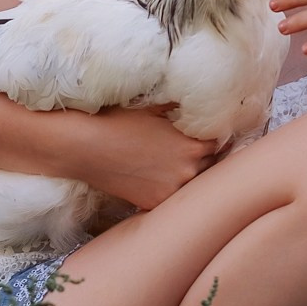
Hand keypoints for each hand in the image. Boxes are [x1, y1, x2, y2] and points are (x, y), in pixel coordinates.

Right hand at [66, 104, 220, 211]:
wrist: (86, 147)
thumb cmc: (119, 123)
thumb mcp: (155, 109)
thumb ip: (179, 110)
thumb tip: (194, 101)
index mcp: (194, 147)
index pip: (220, 145)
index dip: (214, 139)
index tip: (208, 136)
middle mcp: (188, 172)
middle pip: (211, 167)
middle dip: (204, 158)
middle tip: (191, 150)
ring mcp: (172, 191)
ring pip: (193, 185)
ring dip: (189, 176)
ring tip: (174, 165)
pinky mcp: (154, 204)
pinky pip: (172, 199)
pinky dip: (169, 189)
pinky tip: (160, 179)